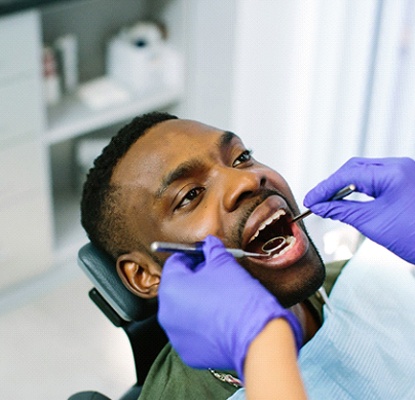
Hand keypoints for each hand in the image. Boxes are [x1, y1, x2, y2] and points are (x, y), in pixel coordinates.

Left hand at [157, 235, 302, 380]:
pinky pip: (191, 331)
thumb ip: (212, 249)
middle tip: (214, 276)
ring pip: (183, 310)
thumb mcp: (224, 263)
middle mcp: (166, 312)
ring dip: (196, 301)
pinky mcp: (188, 351)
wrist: (256, 336)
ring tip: (220, 299)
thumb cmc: (238, 297)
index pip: (175, 262)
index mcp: (172, 287)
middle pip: (177, 287)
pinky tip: (220, 319)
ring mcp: (175, 335)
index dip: (192, 256)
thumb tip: (209, 243)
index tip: (205, 257)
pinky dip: (201, 323)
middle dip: (193, 279)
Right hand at [304, 157, 414, 263]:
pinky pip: (375, 180)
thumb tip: (320, 206)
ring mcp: (404, 173)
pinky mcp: (405, 182)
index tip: (311, 200)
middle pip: (355, 168)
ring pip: (364, 173)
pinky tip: (346, 199)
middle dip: (333, 184)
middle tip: (317, 200)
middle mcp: (399, 167)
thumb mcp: (372, 223)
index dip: (325, 188)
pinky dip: (358, 189)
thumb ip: (342, 211)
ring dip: (344, 186)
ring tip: (328, 201)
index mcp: (393, 172)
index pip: (348, 174)